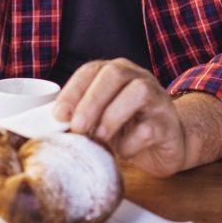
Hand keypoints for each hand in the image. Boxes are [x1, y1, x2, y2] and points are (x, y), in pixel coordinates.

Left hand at [52, 58, 187, 176]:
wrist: (167, 145)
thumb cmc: (127, 129)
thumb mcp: (101, 119)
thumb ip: (82, 115)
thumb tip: (53, 123)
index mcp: (116, 73)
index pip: (92, 70)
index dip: (73, 89)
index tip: (59, 114)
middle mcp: (138, 79)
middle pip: (115, 74)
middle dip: (91, 100)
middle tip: (78, 126)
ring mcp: (157, 99)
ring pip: (138, 92)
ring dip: (112, 116)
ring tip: (99, 137)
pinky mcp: (168, 124)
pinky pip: (150, 127)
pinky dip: (131, 142)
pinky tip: (122, 152)